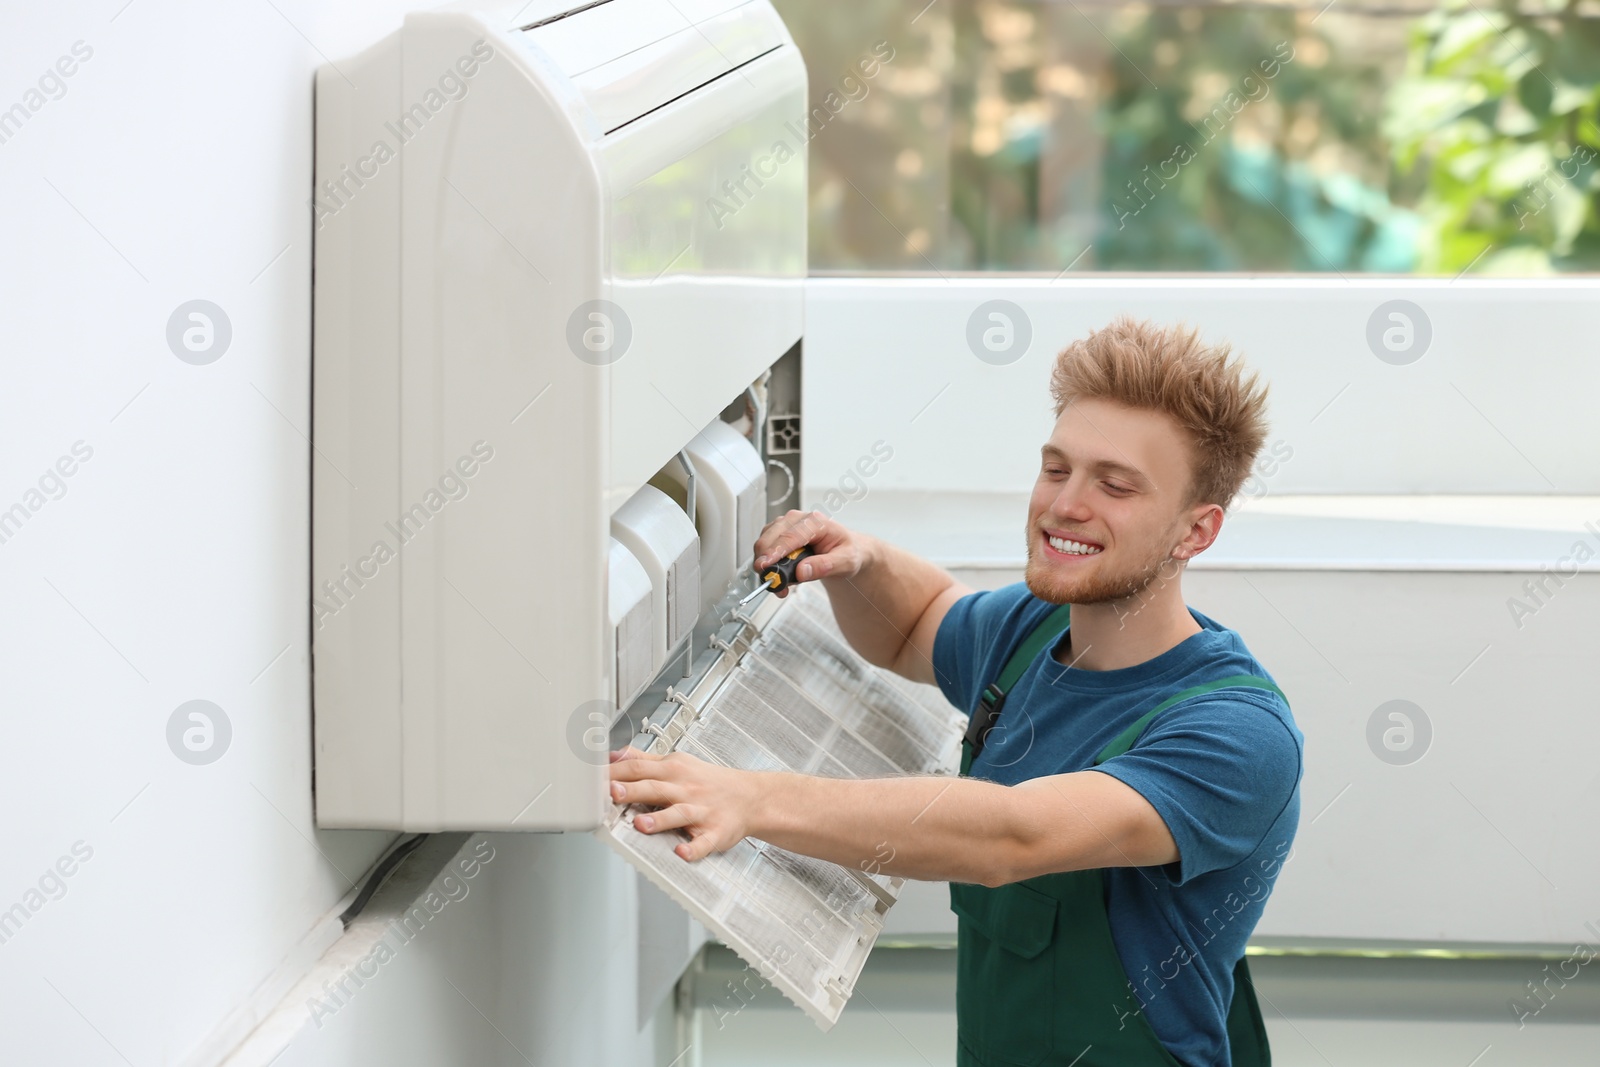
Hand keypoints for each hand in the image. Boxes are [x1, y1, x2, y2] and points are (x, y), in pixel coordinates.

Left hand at [608, 746, 768, 860]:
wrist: (750, 797)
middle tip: (611, 793)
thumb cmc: (709, 781)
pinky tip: (682, 852)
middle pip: (654, 787)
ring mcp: (701, 811)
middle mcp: (685, 789)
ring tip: (641, 824)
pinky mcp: (714, 833)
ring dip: (660, 819)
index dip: (616, 772)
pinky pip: (703, 842)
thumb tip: (614, 754)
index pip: (639, 768)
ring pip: (678, 814)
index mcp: (674, 770)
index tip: (594, 778)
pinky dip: (694, 848)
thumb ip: (644, 759)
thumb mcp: (677, 761)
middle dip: (632, 790)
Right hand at [751, 509, 869, 596]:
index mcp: (816, 522)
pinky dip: (767, 564)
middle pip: (771, 536)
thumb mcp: (846, 562)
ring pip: (764, 542)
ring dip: (766, 564)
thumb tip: (802, 571)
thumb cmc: (846, 551)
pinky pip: (765, 547)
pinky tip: (780, 576)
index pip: (790, 536)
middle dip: (766, 561)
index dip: (775, 552)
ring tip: (781, 584)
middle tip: (773, 583)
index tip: (765, 566)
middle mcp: (798, 519)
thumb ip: (825, 566)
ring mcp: (786, 525)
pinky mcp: (779, 533)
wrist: (845, 550)